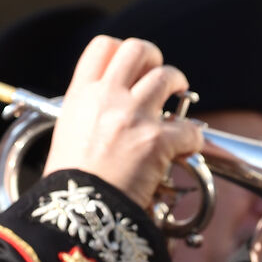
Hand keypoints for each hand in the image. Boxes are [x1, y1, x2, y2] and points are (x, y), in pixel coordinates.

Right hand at [42, 36, 203, 206]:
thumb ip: (89, 113)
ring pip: (168, 77)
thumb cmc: (70, 185)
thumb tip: (108, 111)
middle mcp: (107, 97)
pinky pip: (189, 128)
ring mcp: (134, 115)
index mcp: (81, 95)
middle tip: (160, 76)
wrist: (80, 214)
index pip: (103, 47)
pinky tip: (187, 148)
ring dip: (178, 87)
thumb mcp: (68, 135)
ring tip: (179, 99)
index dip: (121, 51)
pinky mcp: (157, 140)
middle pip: (138, 49)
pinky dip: (193, 138)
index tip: (131, 67)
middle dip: (155, 60)